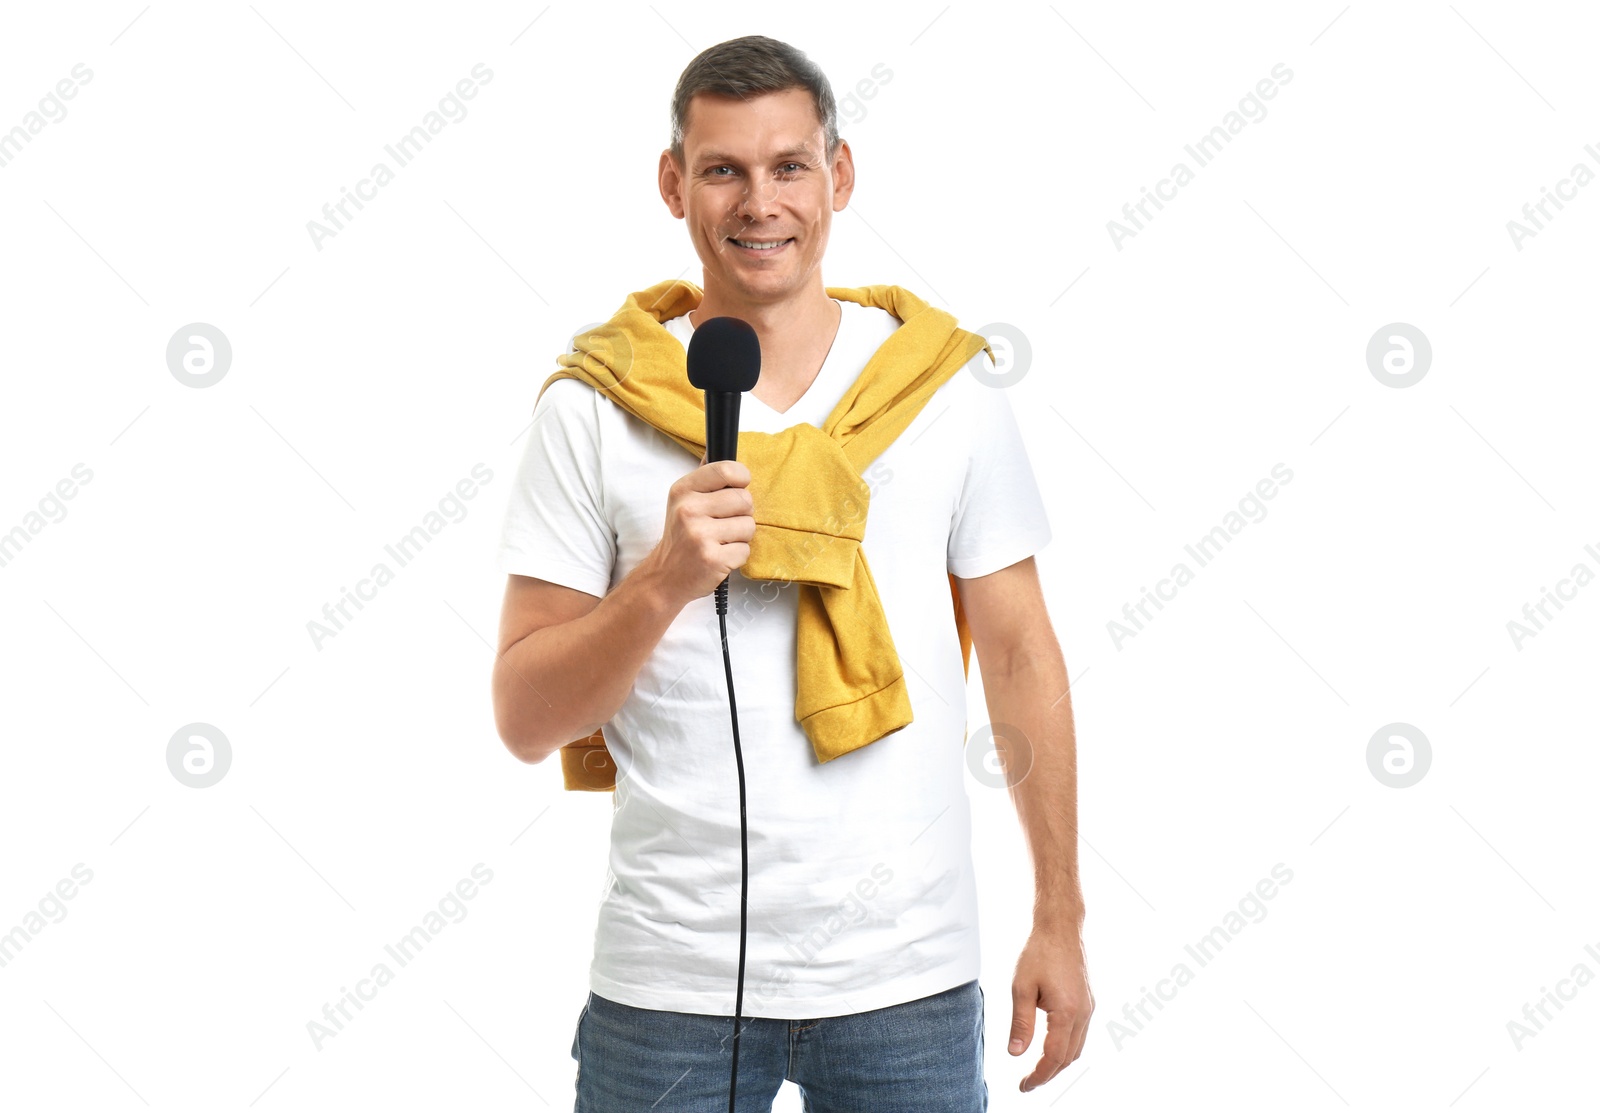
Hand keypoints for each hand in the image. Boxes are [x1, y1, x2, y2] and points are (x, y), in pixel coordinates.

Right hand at [648, 454, 754, 605]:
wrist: (664, 577)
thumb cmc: (680, 537)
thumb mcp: (682, 502)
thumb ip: (704, 479)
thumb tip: (718, 450)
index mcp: (683, 491)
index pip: (726, 470)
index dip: (741, 478)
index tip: (739, 486)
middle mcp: (689, 510)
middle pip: (744, 499)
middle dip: (742, 513)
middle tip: (724, 523)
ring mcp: (700, 535)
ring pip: (749, 526)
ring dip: (741, 536)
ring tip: (721, 540)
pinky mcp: (712, 559)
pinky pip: (745, 550)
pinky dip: (737, 555)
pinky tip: (720, 555)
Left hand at [1009, 925, 1092, 1092]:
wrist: (1060, 928)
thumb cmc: (1039, 952)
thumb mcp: (1021, 988)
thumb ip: (1020, 1023)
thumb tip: (1015, 1053)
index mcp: (1067, 1012)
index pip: (1054, 1057)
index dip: (1039, 1076)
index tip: (1024, 1086)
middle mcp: (1083, 1014)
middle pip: (1068, 1058)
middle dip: (1048, 1074)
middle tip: (1027, 1083)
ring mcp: (1088, 1008)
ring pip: (1077, 1048)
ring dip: (1058, 1063)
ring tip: (1037, 1071)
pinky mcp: (1087, 1001)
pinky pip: (1079, 1035)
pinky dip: (1066, 1048)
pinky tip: (1050, 1048)